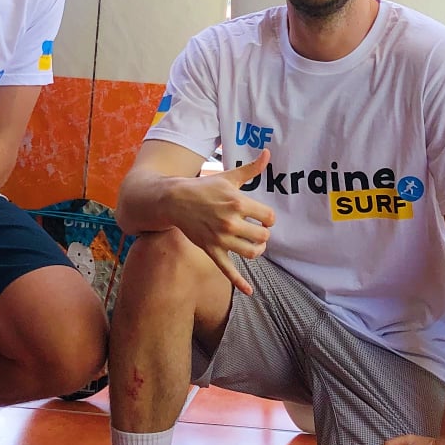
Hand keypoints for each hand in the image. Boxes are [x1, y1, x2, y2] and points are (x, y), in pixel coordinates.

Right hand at [169, 150, 275, 295]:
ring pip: (251, 253)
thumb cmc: (204, 188)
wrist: (175, 200)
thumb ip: (251, 169)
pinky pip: (228, 270)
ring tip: (255, 244)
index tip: (262, 216)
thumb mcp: (228, 177)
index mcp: (238, 203)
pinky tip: (250, 291)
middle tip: (257, 229)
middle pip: (263, 236)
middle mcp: (230, 222)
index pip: (269, 217)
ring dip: (257, 250)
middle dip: (263, 234)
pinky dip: (240, 283)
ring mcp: (221, 239)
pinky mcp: (211, 250)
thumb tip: (268, 153)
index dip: (268, 218)